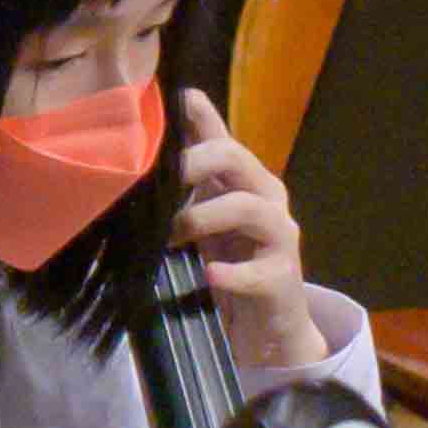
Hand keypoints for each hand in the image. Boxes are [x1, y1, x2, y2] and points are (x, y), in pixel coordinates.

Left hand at [172, 92, 335, 379]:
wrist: (267, 327)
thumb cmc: (231, 266)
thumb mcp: (203, 222)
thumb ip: (184, 189)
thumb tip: (145, 157)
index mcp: (245, 183)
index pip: (222, 140)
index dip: (200, 118)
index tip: (175, 100)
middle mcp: (267, 199)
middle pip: (236, 160)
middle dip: (193, 162)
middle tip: (152, 181)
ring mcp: (279, 237)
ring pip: (249, 208)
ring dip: (203, 217)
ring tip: (171, 235)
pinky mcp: (282, 278)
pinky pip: (258, 271)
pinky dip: (231, 273)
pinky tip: (210, 275)